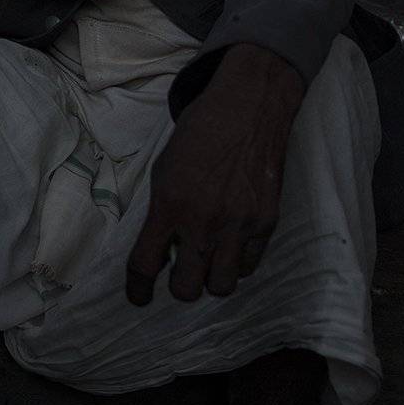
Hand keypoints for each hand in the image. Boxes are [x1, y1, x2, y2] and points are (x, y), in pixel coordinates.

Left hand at [125, 43, 303, 305]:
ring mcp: (238, 225)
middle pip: (186, 289)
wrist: (249, 107)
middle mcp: (203, 222)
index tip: (139, 297)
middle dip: (179, 286)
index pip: (145, 265)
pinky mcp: (266, 223)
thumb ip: (162, 211)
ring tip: (209, 260)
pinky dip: (238, 263)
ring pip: (222, 287)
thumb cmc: (201, 132)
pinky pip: (250, 266)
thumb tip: (161, 248)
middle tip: (180, 271)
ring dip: (211, 279)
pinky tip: (233, 245)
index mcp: (169, 204)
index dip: (137, 289)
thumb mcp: (165, 167)